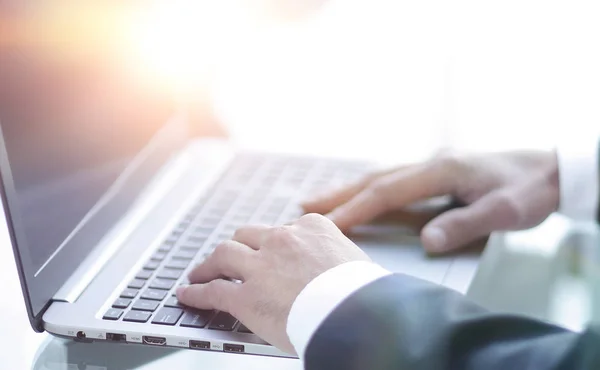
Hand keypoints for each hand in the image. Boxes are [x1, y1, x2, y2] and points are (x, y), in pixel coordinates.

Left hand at [176, 213, 369, 353]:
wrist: (359, 313)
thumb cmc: (365, 292)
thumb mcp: (355, 260)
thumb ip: (336, 257)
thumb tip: (338, 267)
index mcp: (311, 228)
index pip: (284, 229)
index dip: (272, 243)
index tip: (268, 250)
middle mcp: (282, 240)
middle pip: (247, 235)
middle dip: (238, 246)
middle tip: (230, 257)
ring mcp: (261, 266)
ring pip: (224, 254)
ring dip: (209, 264)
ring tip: (200, 272)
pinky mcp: (246, 297)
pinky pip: (214, 291)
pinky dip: (197, 293)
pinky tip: (188, 295)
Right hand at [302, 150, 559, 253]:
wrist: (550, 169)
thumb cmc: (529, 189)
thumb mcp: (505, 212)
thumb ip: (465, 225)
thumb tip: (425, 242)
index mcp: (442, 170)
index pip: (387, 193)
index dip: (355, 209)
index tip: (328, 225)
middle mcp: (430, 163)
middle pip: (374, 179)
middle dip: (338, 195)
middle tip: (303, 207)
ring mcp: (431, 165)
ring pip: (380, 178)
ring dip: (348, 191)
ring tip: (318, 203)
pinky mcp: (436, 172)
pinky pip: (392, 181)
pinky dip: (368, 190)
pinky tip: (359, 198)